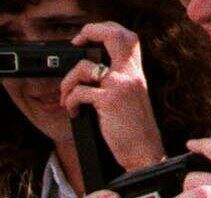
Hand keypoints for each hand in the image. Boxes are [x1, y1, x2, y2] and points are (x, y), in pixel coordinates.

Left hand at [61, 22, 164, 169]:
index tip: (87, 39)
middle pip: (112, 36)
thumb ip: (117, 83)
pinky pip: (78, 93)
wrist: (144, 153)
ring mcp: (120, 86)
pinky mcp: (109, 101)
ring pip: (84, 68)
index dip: (105, 30)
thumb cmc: (134, 132)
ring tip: (66, 97)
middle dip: (89, 33)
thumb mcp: (131, 100)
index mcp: (136, 73)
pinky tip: (74, 113)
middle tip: (75, 45)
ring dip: (67, 82)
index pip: (126, 37)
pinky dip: (69, 103)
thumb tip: (88, 76)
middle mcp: (130, 75)